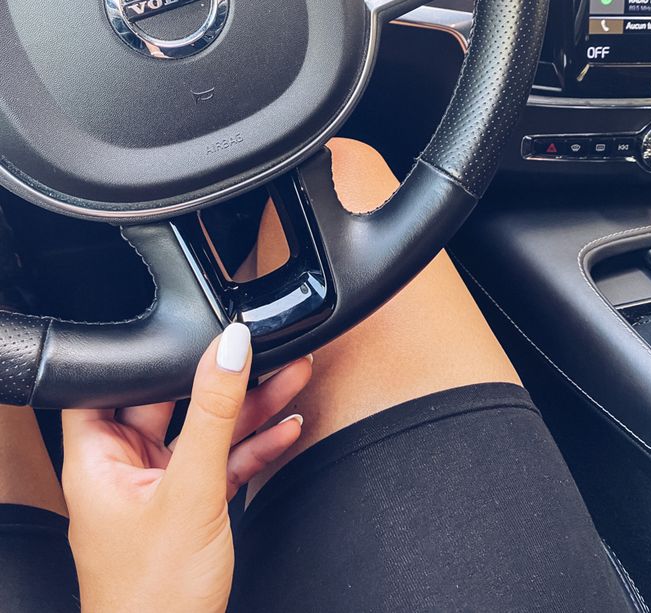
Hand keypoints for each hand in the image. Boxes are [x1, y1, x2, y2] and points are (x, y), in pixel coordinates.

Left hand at [62, 324, 311, 612]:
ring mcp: (160, 488)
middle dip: (220, 375)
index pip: (109, 384)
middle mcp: (125, 467)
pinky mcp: (190, 508)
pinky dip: (254, 446)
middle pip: (170, 401)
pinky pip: (224, 462)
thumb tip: (228, 350)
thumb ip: (213, 416)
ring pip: (205, 430)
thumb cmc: (153, 598)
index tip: (185, 325)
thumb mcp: (191, 491)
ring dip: (249, 407)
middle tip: (260, 349)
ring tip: (291, 375)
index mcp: (98, 458)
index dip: (142, 353)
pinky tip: (286, 427)